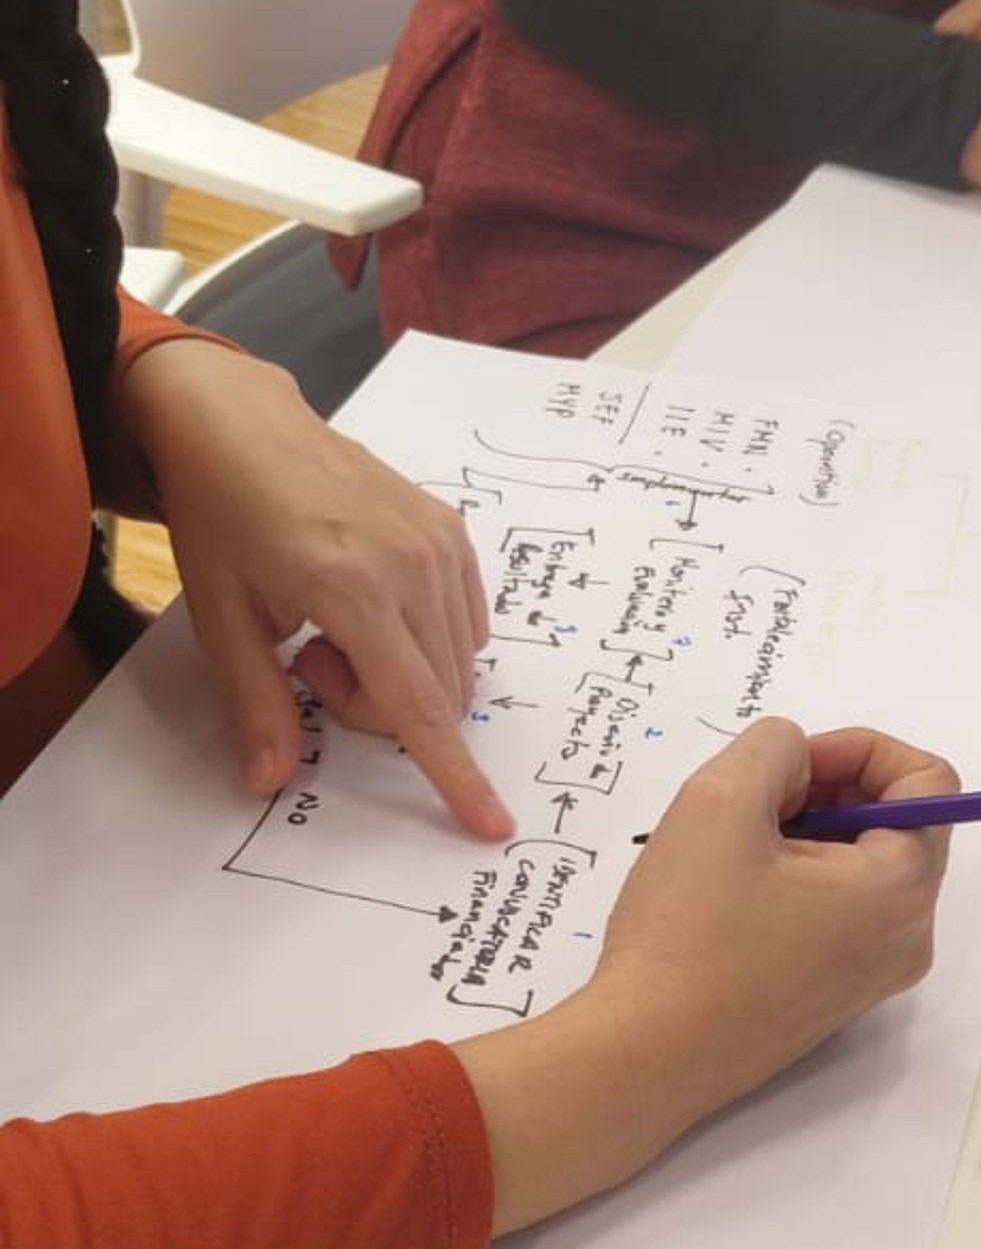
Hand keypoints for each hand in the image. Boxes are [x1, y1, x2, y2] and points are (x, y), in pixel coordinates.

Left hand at [120, 339, 509, 838]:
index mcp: (351, 588)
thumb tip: (269, 781)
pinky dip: (425, 641)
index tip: (491, 824)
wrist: (242, 423)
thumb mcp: (222, 617)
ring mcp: (439, 544)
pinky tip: (371, 605)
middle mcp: (411, 564)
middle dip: (377, 708)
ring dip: (401, 674)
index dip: (454, 774)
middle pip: (436, 697)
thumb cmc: (222, 516)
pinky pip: (466, 625)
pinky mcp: (451, 531)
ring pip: (455, 666)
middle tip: (312, 660)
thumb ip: (256, 703)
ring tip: (335, 624)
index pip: (416, 706)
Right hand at [460, 720, 953, 1232]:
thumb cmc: (685, 935)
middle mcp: (907, 936)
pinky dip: (796, 881)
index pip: (928, 781)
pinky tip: (730, 895)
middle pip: (896, 823)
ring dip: (805, 836)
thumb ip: (775, 746)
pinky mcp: (835, 995)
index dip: (861, 750)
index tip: (793, 766)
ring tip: (732, 851)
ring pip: (860, 867)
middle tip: (752, 805)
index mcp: (900, 889)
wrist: (645, 1055)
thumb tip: (798, 759)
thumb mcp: (720, 800)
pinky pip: (838, 912)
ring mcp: (875, 974)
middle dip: (828, 792)